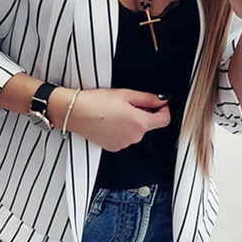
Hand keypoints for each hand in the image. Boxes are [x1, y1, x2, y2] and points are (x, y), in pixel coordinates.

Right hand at [50, 88, 170, 151]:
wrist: (77, 113)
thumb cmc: (97, 102)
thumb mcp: (126, 94)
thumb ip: (148, 98)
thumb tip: (161, 100)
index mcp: (140, 123)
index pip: (164, 120)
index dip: (163, 109)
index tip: (158, 104)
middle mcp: (134, 137)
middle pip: (148, 125)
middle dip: (143, 113)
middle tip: (128, 103)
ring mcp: (124, 144)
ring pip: (135, 131)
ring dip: (131, 122)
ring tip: (115, 111)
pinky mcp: (114, 147)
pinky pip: (124, 137)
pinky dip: (121, 129)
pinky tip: (109, 121)